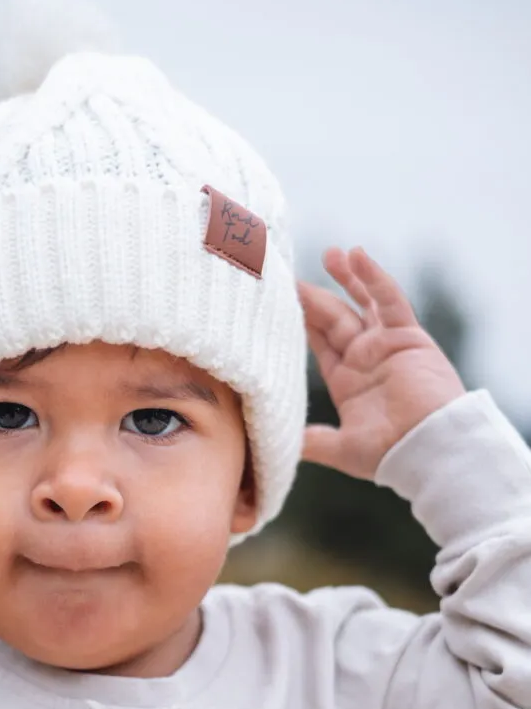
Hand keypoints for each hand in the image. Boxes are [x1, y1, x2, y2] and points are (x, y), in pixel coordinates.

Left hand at [297, 246, 465, 479]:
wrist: (432, 450)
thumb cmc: (391, 454)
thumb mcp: (342, 448)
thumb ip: (313, 443)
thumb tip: (279, 449)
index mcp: (347, 380)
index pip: (319, 343)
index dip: (300, 321)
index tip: (276, 301)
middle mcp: (365, 358)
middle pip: (334, 318)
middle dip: (314, 296)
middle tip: (289, 274)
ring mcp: (386, 344)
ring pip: (361, 303)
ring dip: (346, 278)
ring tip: (329, 253)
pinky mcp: (408, 336)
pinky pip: (389, 300)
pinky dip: (373, 278)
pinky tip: (357, 256)